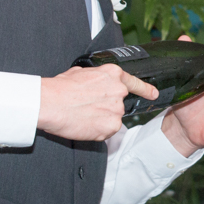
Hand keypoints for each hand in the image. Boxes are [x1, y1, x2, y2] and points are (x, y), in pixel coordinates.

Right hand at [38, 65, 157, 141]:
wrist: (50, 103)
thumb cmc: (60, 88)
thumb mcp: (79, 72)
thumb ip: (96, 78)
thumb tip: (94, 83)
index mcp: (113, 74)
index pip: (135, 83)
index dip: (145, 89)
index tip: (153, 94)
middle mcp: (119, 91)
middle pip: (119, 103)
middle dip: (106, 107)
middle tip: (88, 107)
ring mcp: (117, 110)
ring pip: (112, 118)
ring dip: (101, 119)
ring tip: (82, 115)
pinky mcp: (111, 127)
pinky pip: (107, 131)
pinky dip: (97, 130)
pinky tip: (84, 124)